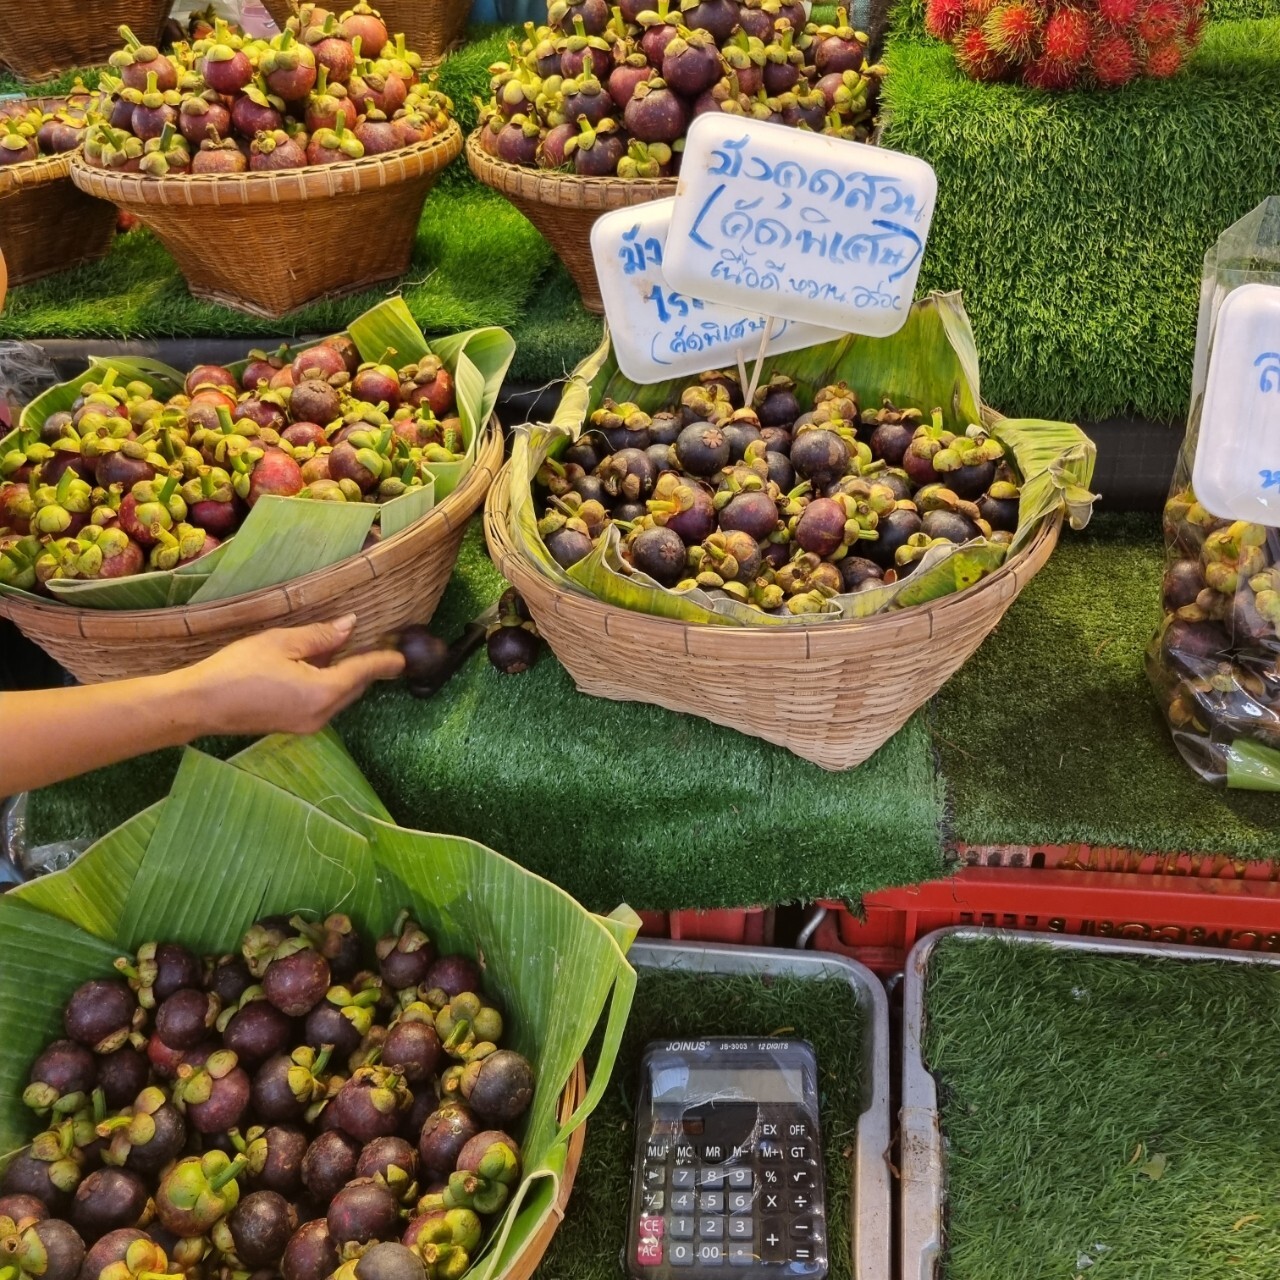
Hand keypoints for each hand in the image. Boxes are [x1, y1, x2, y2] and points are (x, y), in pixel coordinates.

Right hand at [180, 614, 404, 736]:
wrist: (199, 705)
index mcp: (322, 693)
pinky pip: (324, 703)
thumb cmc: (237, 668)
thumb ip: (321, 636)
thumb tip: (350, 626)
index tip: (404, 656)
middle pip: (355, 687)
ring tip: (348, 651)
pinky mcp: (295, 726)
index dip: (385, 661)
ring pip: (340, 697)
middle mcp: (322, 714)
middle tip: (379, 646)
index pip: (364, 672)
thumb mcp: (281, 643)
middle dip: (368, 668)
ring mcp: (308, 724)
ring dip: (347, 676)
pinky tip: (320, 667)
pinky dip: (330, 685)